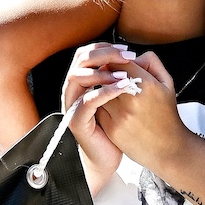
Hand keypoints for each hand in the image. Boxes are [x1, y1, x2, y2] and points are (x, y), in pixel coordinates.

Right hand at [64, 43, 138, 186]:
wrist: (108, 156)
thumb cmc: (116, 127)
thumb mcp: (122, 96)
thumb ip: (121, 76)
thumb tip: (132, 57)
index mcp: (82, 82)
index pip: (86, 54)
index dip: (105, 48)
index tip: (126, 50)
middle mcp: (73, 90)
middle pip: (80, 60)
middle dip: (104, 54)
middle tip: (126, 56)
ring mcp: (71, 105)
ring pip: (78, 77)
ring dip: (102, 72)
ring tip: (126, 74)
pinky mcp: (76, 121)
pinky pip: (87, 101)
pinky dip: (104, 92)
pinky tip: (122, 88)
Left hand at [94, 53, 193, 171]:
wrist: (168, 148)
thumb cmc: (167, 113)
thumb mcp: (167, 83)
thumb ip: (151, 62)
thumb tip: (131, 55)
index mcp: (146, 84)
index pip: (118, 62)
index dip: (115, 61)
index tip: (116, 65)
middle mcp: (131, 99)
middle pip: (106, 76)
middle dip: (106, 74)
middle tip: (109, 76)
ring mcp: (120, 115)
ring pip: (99, 92)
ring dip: (101, 89)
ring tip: (108, 92)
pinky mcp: (111, 129)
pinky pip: (98, 109)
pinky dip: (100, 105)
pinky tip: (108, 107)